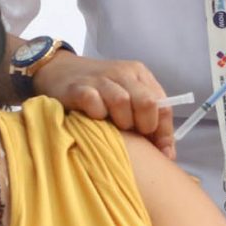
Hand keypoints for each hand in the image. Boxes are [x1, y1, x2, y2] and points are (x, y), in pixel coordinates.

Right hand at [34, 54, 175, 156]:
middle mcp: (123, 73)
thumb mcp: (126, 97)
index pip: (163, 105)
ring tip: (113, 127)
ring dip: (120, 121)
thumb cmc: (98, 91)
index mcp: (139, 75)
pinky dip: (97, 114)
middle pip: (148, 102)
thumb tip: (167, 154)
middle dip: (144, 126)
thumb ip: (146, 119)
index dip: (164, 132)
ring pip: (122, 101)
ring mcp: (100, 79)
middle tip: (132, 133)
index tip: (161, 152)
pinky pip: (93, 102)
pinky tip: (94, 118)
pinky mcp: (78, 88)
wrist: (58, 71)